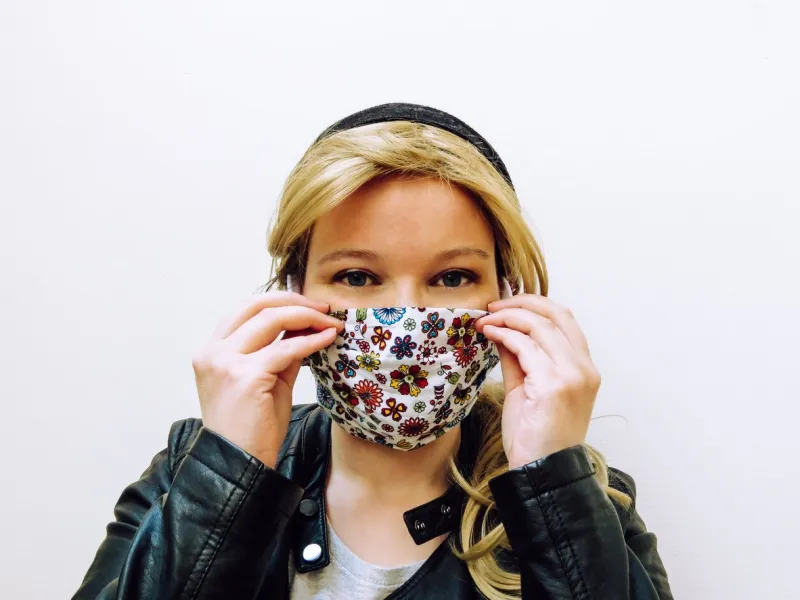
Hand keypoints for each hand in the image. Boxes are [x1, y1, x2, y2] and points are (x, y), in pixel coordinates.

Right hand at [191, 292, 343, 467]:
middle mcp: (212, 352)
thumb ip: (280, 351)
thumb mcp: (266, 380)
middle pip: (257, 305)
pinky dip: (311, 340)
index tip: (309, 305)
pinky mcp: (245, 376)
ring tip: (330, 322)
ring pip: (272, 319)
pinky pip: (287, 348)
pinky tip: (328, 338)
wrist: (241, 465)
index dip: (280, 300)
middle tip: (324, 308)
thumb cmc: (252, 427)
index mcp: (211, 350)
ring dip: (308, 316)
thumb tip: (307, 325)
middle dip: (295, 301)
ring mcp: (225, 362)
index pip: (246, 308)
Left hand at [475, 295, 600, 468]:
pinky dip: (504, 334)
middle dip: (521, 302)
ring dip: (507, 317)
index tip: (506, 304)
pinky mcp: (554, 385)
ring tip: (485, 321)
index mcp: (584, 368)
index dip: (534, 304)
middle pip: (556, 314)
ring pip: (539, 326)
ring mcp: (573, 376)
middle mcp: (584, 368)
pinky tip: (488, 334)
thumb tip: (500, 328)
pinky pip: (525, 347)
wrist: (542, 473)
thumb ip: (518, 358)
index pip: (564, 319)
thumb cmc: (535, 437)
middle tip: (493, 306)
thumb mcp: (525, 389)